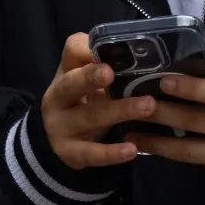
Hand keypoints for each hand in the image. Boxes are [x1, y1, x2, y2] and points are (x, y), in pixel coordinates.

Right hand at [40, 33, 149, 170]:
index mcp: (66, 73)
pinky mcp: (69, 153)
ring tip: (147, 107)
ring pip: (89, 117)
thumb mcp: (89, 83)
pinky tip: (132, 149)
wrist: (57, 141)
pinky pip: (91, 153)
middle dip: (90, 78)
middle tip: (112, 73)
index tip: (106, 53)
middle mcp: (57, 98)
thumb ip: (104, 68)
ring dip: (119, 111)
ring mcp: (60, 127)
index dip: (86, 51)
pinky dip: (112, 152)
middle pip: (71, 84)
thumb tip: (141, 55)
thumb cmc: (83, 103)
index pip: (71, 52)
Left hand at [133, 61, 204, 204]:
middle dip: (159, 112)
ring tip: (131, 135)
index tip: (160, 81)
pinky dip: (180, 154)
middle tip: (130, 105)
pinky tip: (161, 147)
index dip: (186, 87)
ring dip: (157, 143)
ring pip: (190, 150)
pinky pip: (203, 162)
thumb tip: (204, 69)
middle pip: (195, 120)